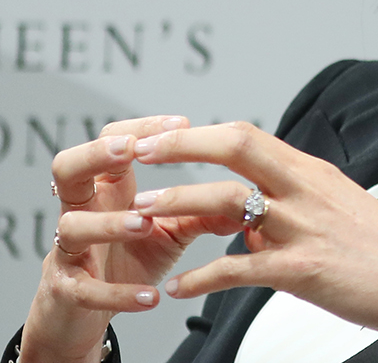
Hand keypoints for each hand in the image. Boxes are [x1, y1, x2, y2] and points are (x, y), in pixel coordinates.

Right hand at [21, 116, 239, 362]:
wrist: (89, 315)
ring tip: (144, 224)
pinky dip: (117, 292)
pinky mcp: (66, 292)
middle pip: (67, 168)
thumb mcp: (170, 231)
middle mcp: (84, 210)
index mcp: (110, 188)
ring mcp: (70, 250)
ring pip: (73, 226)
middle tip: (130, 151)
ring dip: (109, 223)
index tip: (181, 123)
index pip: (113, 140)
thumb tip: (249, 198)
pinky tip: (150, 297)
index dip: (141, 127)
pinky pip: (84, 289)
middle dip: (95, 154)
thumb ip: (202, 211)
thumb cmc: (129, 260)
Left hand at [131, 121, 377, 362]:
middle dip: (179, 145)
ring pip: (227, 203)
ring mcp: (305, 226)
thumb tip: (249, 227)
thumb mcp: (338, 213)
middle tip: (137, 152)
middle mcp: (307, 189)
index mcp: (313, 172)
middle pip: (235, 146)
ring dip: (176, 206)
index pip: (247, 136)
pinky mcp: (306, 268)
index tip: (160, 137)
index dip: (197, 134)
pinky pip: (240, 269)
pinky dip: (203, 278)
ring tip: (142, 215)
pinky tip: (181, 289)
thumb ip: (291, 210)